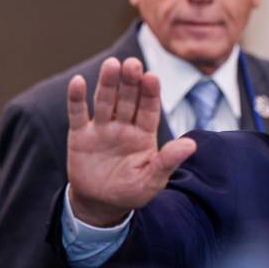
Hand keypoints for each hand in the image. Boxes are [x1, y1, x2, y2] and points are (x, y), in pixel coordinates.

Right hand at [67, 57, 195, 226]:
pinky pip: (78, 114)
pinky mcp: (80, 135)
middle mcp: (124, 126)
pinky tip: (78, 82)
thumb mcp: (153, 180)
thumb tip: (192, 145)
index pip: (149, 109)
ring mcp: (102, 128)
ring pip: (105, 101)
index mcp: (145, 134)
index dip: (151, 93)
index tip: (152, 77)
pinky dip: (77, 99)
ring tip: (111, 65)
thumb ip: (168, 161)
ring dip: (108, 83)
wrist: (102, 204)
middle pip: (128, 99)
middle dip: (130, 82)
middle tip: (133, 63)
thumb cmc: (133, 191)